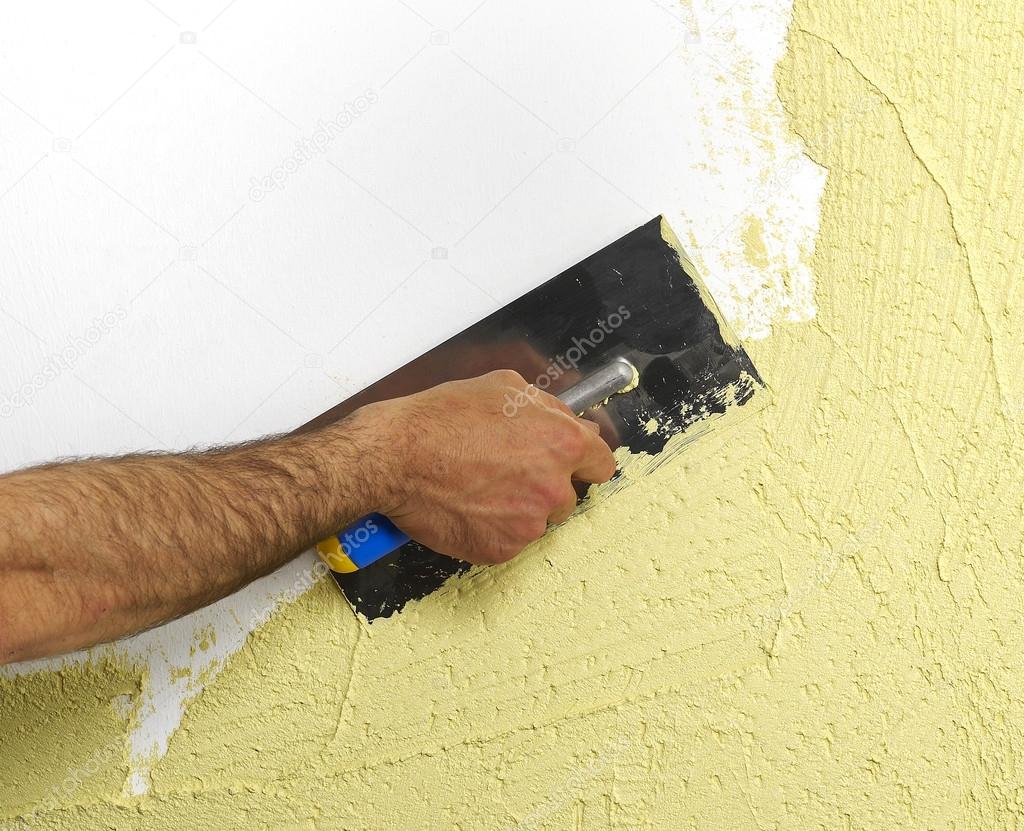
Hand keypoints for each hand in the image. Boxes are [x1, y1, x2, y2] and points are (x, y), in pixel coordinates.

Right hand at [349, 370, 616, 563]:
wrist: (395, 457)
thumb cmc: (442, 418)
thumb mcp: (503, 387)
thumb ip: (549, 408)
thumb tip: (574, 420)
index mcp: (563, 442)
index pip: (602, 464)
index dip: (583, 462)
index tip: (569, 464)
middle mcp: (553, 486)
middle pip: (568, 495)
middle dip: (544, 485)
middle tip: (505, 472)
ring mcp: (529, 522)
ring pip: (538, 519)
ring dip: (518, 508)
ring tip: (480, 487)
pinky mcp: (502, 548)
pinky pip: (508, 540)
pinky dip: (491, 528)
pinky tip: (466, 506)